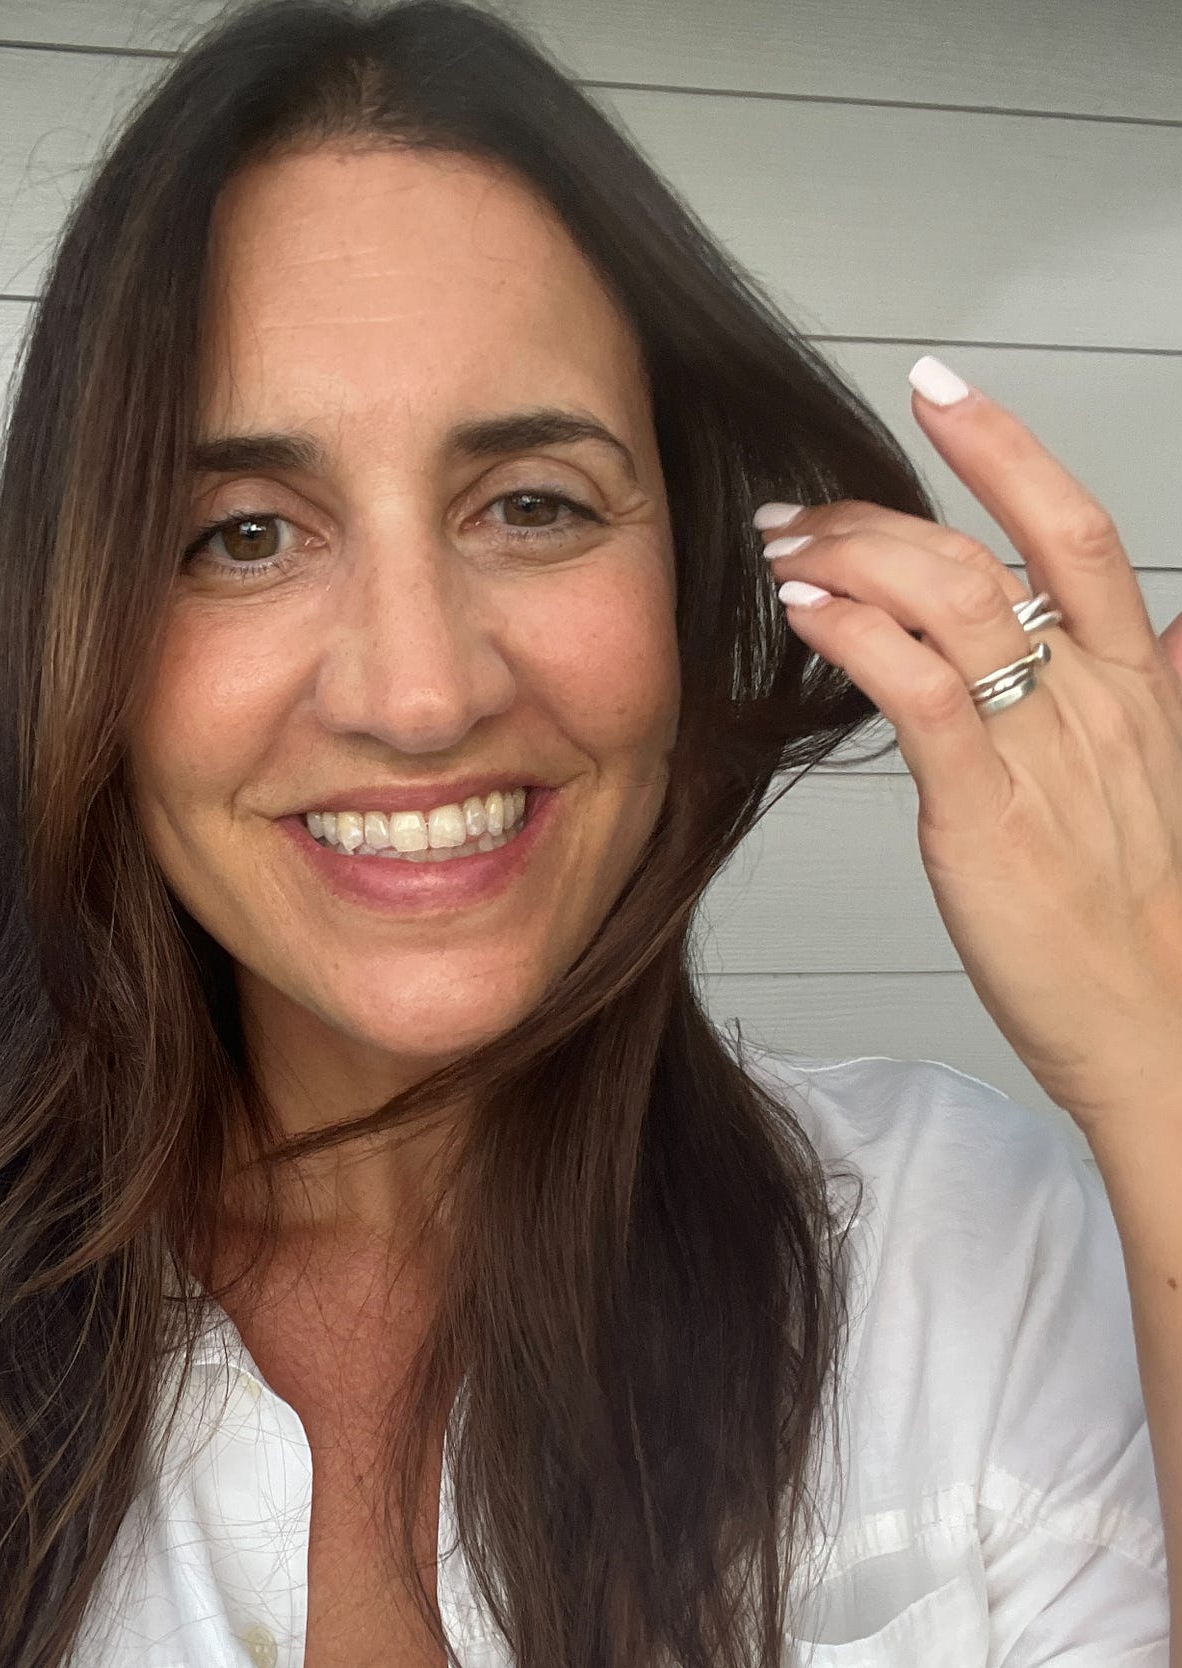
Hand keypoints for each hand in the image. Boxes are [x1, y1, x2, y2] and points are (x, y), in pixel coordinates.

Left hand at [755, 355, 1181, 1136]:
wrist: (1155, 1021)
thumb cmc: (1135, 912)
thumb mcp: (1155, 779)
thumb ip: (1149, 689)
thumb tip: (1169, 629)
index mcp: (1135, 681)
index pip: (1074, 529)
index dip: (1007, 447)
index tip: (940, 391)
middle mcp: (1091, 697)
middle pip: (981, 554)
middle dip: (875, 514)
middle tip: (797, 516)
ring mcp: (1041, 750)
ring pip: (944, 603)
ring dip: (847, 559)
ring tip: (781, 553)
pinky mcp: (986, 810)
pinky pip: (917, 691)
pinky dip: (854, 635)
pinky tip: (805, 613)